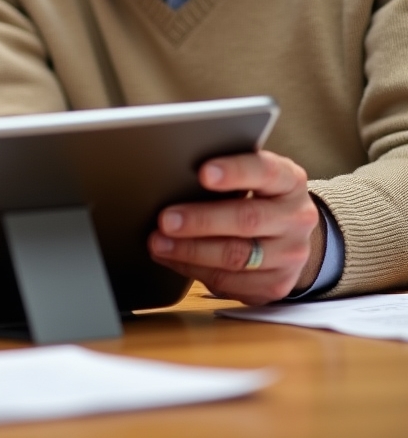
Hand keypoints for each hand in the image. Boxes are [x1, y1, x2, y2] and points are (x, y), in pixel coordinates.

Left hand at [147, 150, 322, 303]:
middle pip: (247, 220)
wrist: (289, 234)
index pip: (265, 171)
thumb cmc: (257, 194)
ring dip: (191, 251)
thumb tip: (174, 176)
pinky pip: (231, 283)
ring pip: (236, 257)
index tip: (204, 173)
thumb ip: (225, 173)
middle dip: (201, 220)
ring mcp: (290, 255)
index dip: (234, 172)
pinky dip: (194, 271)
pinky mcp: (276, 284)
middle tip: (165, 220)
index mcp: (289, 180)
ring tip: (158, 243)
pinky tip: (172, 259)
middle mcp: (296, 218)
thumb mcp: (252, 175)